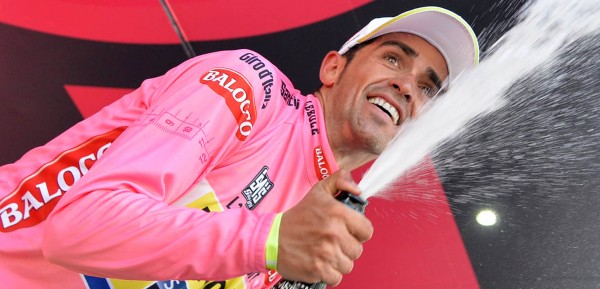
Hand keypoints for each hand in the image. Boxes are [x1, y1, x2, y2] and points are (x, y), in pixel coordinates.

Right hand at [277, 169, 373, 286]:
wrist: (271, 238)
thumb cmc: (297, 217)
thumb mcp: (318, 191)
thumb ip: (340, 180)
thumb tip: (357, 189)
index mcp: (337, 213)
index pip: (367, 230)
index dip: (359, 231)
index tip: (349, 231)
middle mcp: (333, 233)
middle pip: (358, 250)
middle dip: (347, 247)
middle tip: (332, 241)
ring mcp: (326, 253)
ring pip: (348, 265)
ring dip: (338, 261)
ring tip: (324, 251)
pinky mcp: (318, 270)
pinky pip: (336, 277)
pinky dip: (329, 273)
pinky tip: (319, 262)